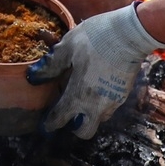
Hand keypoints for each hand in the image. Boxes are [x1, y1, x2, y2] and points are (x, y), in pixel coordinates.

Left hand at [27, 2, 164, 138]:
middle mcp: (96, 104)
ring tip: (86, 98)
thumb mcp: (68, 47)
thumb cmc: (96, 38)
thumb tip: (33, 76)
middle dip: (75, 128)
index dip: (50, 123)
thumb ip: (51, 65)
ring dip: (91, 115)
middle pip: (84, 132)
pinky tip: (100, 88)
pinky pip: (110, 107)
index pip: (60, 118)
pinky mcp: (125, 94)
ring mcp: (113, 101)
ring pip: (100, 120)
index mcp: (78, 94)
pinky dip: (103, 104)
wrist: (130, 33)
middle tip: (70, 114)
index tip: (46, 125)